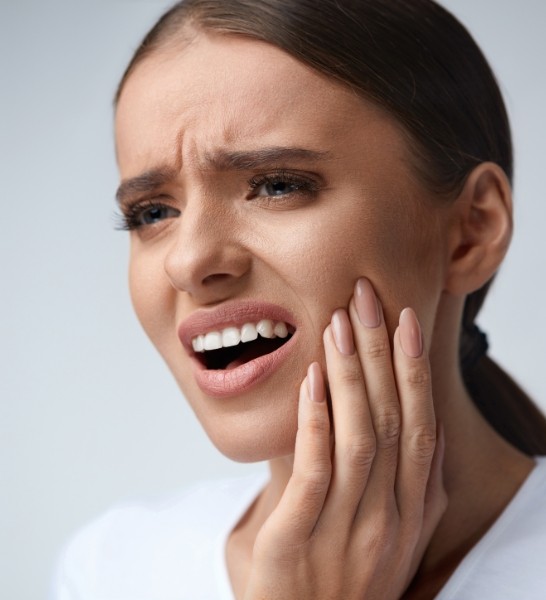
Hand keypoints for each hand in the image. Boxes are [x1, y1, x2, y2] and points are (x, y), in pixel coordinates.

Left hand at [244, 278, 446, 599]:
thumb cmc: (342, 579)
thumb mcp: (387, 534)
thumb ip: (395, 480)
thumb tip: (394, 417)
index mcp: (412, 511)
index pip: (420, 426)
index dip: (415, 369)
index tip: (407, 319)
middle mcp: (389, 518)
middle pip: (392, 419)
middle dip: (382, 352)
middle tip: (367, 297)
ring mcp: (347, 530)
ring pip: (359, 438)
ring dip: (351, 375)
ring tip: (339, 323)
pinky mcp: (297, 540)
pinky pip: (314, 470)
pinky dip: (315, 419)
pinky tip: (313, 377)